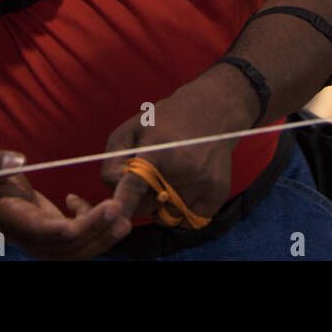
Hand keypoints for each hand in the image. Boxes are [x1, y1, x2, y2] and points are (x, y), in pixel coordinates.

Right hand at [0, 149, 130, 259]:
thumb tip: (19, 159)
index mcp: (15, 222)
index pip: (46, 232)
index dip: (72, 227)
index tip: (95, 215)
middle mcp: (32, 240)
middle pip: (69, 247)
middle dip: (96, 231)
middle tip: (119, 211)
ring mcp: (45, 243)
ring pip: (78, 251)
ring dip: (103, 237)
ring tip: (124, 220)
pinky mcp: (55, 239)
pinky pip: (80, 242)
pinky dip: (92, 225)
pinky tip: (80, 201)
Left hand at [101, 74, 250, 222]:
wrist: (210, 111)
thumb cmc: (162, 123)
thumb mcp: (129, 131)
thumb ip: (113, 163)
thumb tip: (117, 193)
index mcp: (157, 149)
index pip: (136, 182)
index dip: (124, 202)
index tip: (116, 218)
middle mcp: (182, 168)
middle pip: (146, 207)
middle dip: (140, 197)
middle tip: (152, 172)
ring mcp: (202, 182)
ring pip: (168, 216)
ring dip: (164, 204)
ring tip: (173, 174)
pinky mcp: (218, 192)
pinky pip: (190, 220)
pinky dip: (184, 210)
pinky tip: (187, 185)